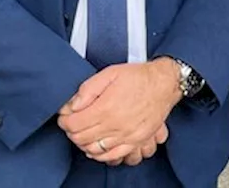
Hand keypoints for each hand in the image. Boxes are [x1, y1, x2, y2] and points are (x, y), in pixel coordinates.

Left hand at [58, 58, 181, 163]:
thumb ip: (88, 89)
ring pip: (93, 149)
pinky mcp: (135, 141)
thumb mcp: (110, 73)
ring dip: (83, 142)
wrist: (164, 83)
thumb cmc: (139, 77)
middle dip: (71, 131)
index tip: (65, 116)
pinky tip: (96, 146)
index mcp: (105, 107)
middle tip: (72, 123)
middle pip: (80, 138)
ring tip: (84, 132)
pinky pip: (112, 156)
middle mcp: (114, 125)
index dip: (64, 120)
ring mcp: (125, 135)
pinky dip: (99, 154)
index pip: (73, 124)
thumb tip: (72, 104)